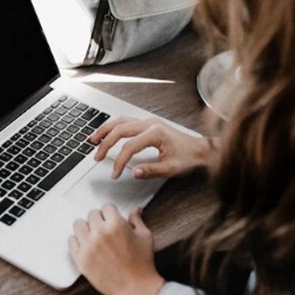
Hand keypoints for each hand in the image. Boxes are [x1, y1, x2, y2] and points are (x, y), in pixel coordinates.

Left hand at [69, 204, 164, 294]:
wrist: (136, 288)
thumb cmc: (142, 263)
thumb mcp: (145, 236)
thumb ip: (137, 220)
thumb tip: (136, 209)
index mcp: (116, 225)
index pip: (106, 207)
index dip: (111, 213)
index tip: (112, 218)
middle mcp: (100, 233)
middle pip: (92, 214)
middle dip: (100, 219)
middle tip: (105, 228)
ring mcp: (88, 246)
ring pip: (78, 224)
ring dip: (86, 228)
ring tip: (94, 235)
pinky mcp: (81, 259)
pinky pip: (71, 241)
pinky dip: (78, 241)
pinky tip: (87, 245)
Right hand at [89, 116, 212, 178]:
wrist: (201, 150)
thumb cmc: (189, 158)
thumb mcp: (171, 169)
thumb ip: (151, 171)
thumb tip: (133, 172)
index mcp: (155, 133)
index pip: (129, 147)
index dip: (119, 161)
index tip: (115, 173)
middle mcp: (150, 124)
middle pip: (120, 129)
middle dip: (105, 143)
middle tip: (97, 157)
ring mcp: (149, 122)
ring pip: (121, 121)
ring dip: (106, 130)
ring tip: (93, 139)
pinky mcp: (148, 124)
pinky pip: (126, 121)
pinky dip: (114, 127)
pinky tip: (107, 133)